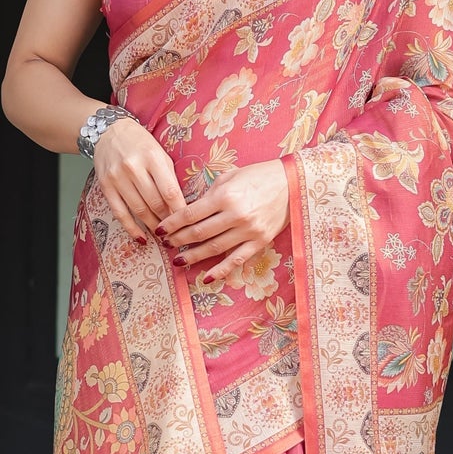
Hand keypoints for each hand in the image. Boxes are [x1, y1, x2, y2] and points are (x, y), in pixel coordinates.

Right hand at [91, 118, 185, 241]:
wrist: (109, 132)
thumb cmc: (141, 144)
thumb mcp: (160, 154)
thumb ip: (170, 178)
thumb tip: (181, 208)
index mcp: (152, 157)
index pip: (170, 191)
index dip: (180, 211)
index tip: (188, 223)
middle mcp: (133, 168)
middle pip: (155, 203)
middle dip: (168, 221)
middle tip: (178, 233)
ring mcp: (117, 178)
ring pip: (139, 210)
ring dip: (153, 226)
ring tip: (163, 235)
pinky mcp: (106, 187)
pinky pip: (120, 213)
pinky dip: (131, 228)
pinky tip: (141, 238)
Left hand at [158, 160, 289, 286]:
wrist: (293, 184)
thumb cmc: (259, 176)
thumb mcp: (230, 176)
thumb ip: (210, 193)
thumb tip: (190, 210)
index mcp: (225, 196)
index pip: (190, 214)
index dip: (171, 224)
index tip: (159, 229)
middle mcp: (235, 215)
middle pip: (198, 233)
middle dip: (178, 240)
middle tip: (166, 244)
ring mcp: (248, 231)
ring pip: (214, 249)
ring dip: (193, 256)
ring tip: (178, 260)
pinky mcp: (259, 242)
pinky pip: (236, 260)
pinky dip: (220, 270)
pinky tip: (205, 278)